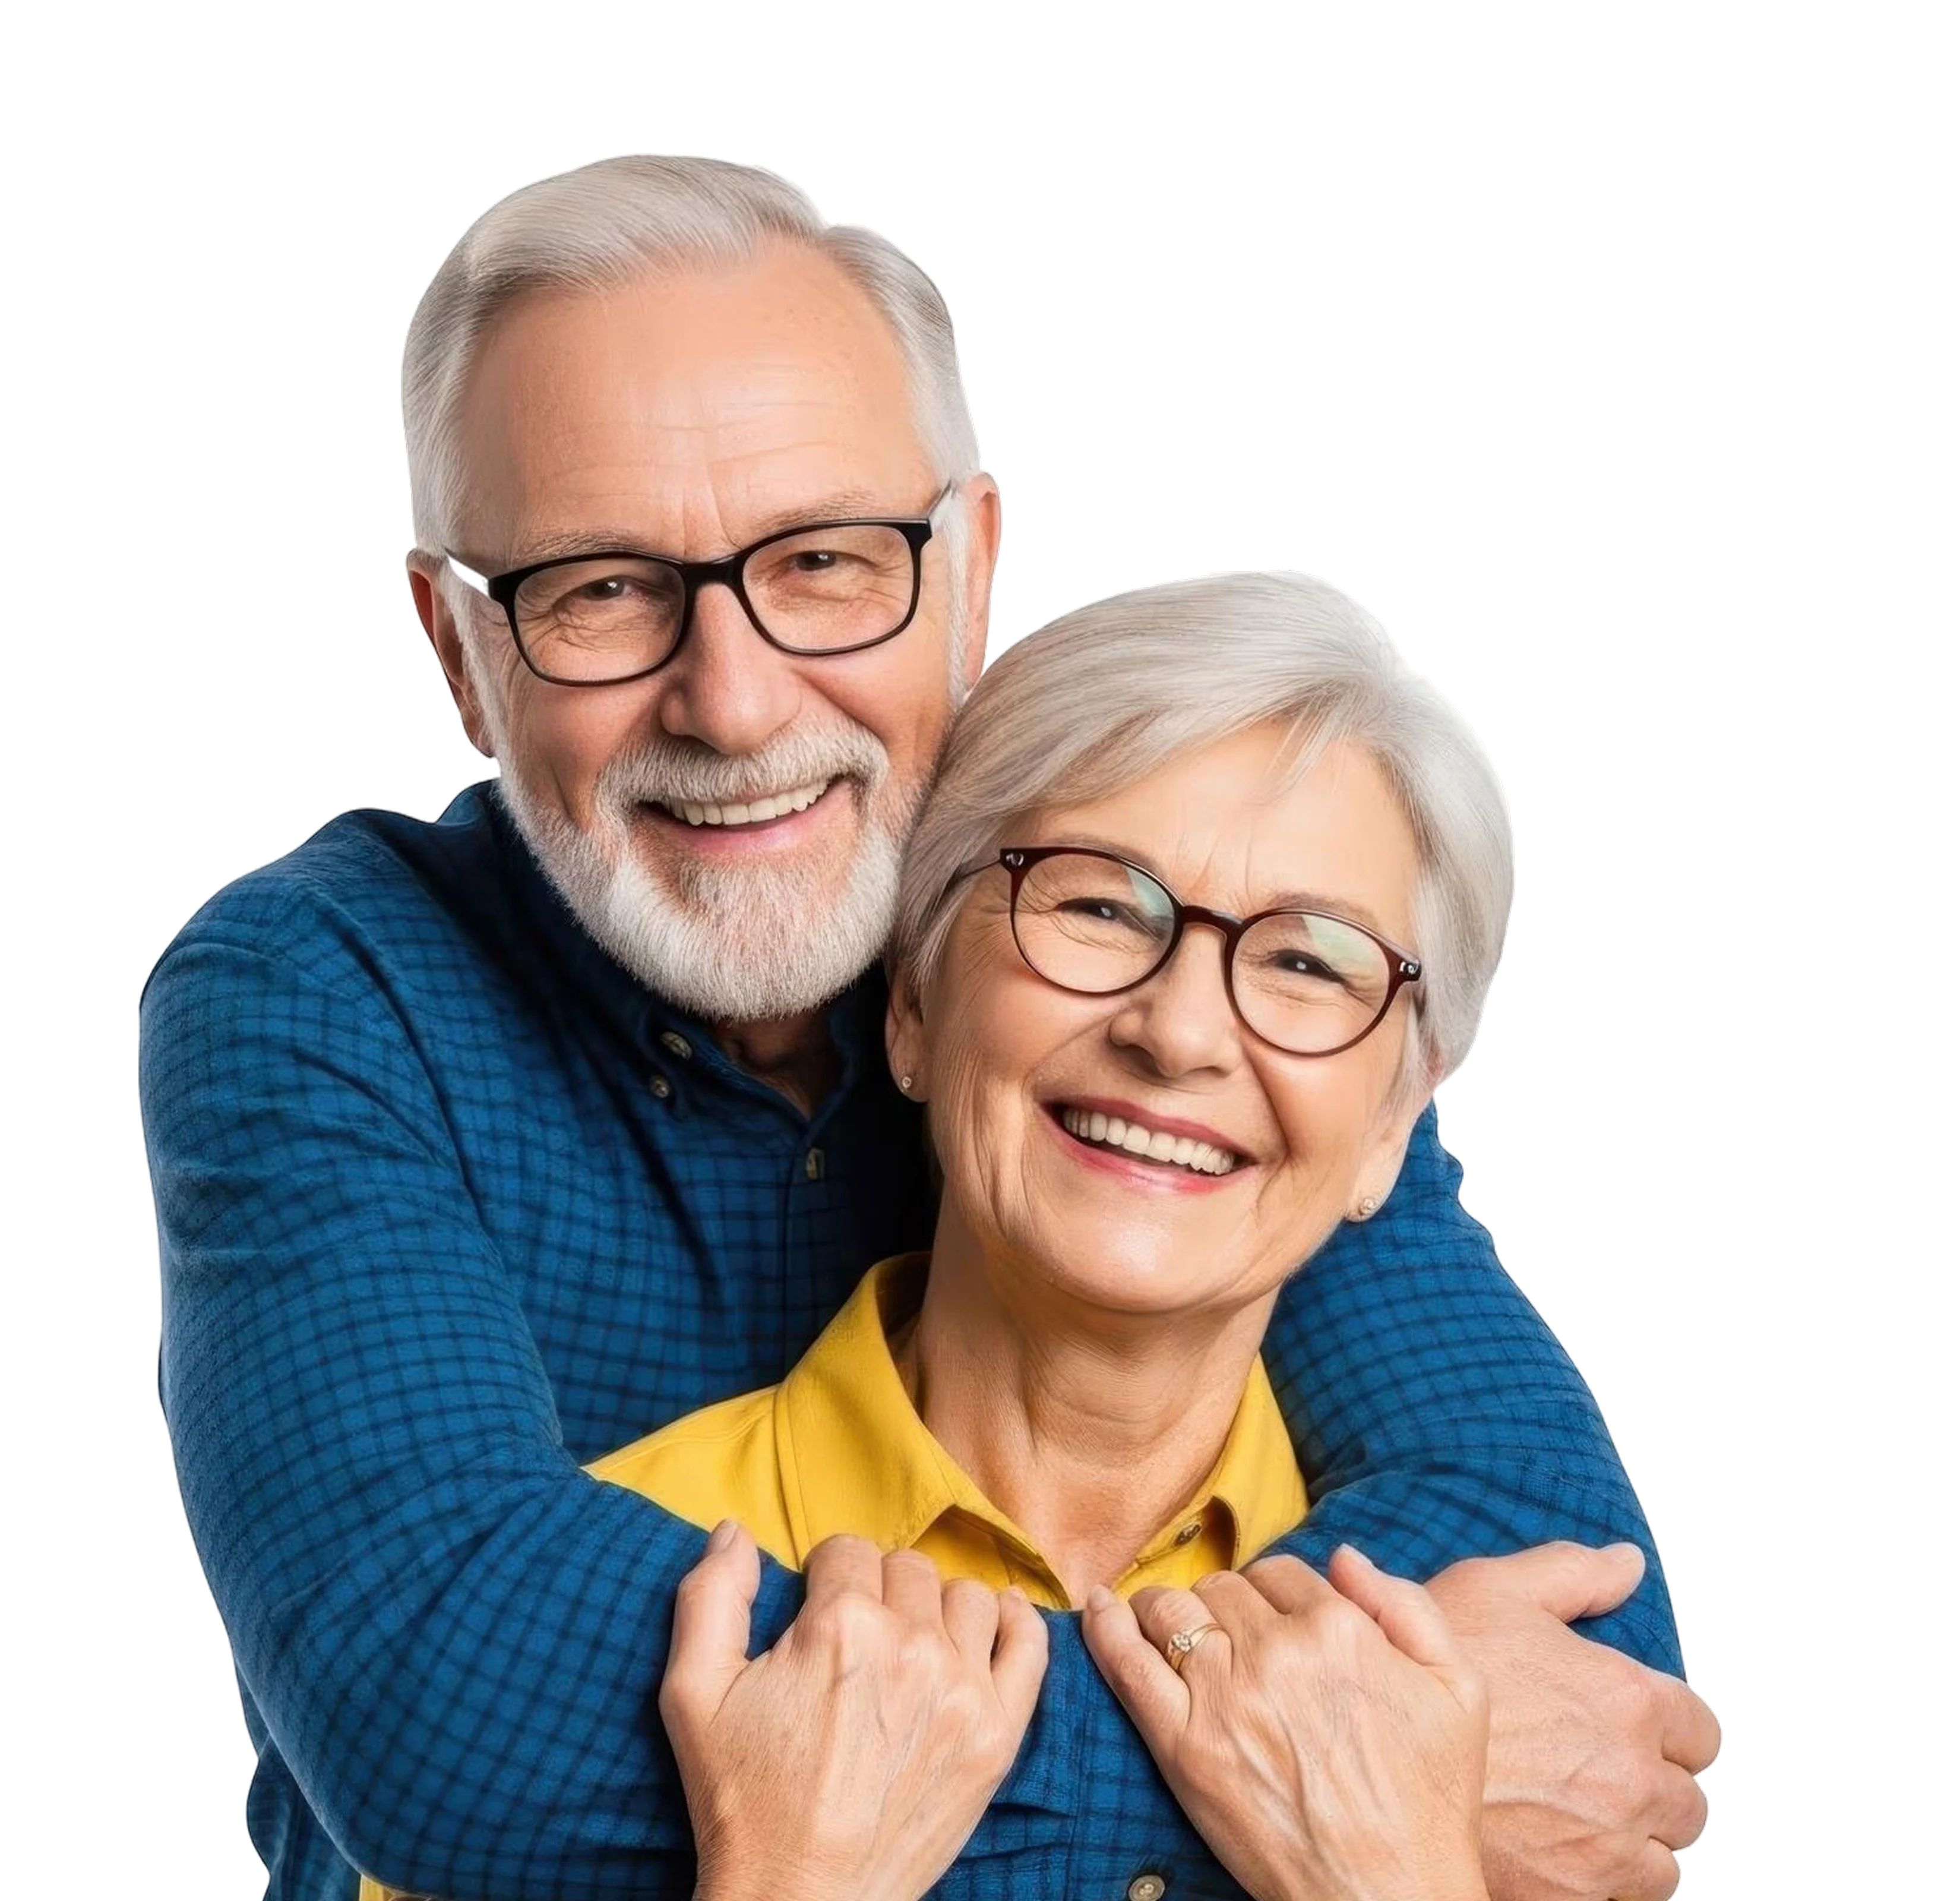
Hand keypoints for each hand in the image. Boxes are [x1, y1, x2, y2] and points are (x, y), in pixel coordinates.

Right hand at [657, 1522, 1047, 1900]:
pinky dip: (1015, 1623)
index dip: (826, 1579)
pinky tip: (992, 1624)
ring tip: (907, 1650)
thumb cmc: (743, 1801)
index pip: (847, 1550)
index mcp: (838, 1625)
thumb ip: (711, 1596)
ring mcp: (961, 1690)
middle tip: (854, 1644)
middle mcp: (909, 1646)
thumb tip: (735, 1529)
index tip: (815, 1617)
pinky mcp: (997, 1735)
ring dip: (936, 1610)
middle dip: (878, 1592)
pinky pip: (1029, 1644)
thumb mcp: (693, 1693)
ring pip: (965, 1595)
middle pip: (906, 1568)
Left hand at [1084, 1545, 1490, 1900]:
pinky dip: (1106, 1629)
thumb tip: (1343, 1554)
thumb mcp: (1459, 1689)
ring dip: (1165, 1609)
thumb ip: (1407, 1605)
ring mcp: (1224, 1698)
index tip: (1273, 1624)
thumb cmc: (1430, 1801)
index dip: (1274, 1596)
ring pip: (1172, 1611)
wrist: (1390, 1898)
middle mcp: (1277, 1652)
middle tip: (1228, 1640)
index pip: (1280, 1572)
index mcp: (1340, 1629)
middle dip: (1224, 1605)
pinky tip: (1097, 1609)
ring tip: (1163, 1624)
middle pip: (1223, 1588)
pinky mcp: (1184, 1746)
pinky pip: (1128, 1663)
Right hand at [1424, 1542, 1720, 1900]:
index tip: (1638, 1727)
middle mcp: (1630, 1780)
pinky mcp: (1569, 1899)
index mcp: (1627, 1700)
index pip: (1700, 1731)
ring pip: (1662, 1868)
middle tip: (1602, 1774)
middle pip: (1688, 1806)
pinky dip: (1599, 1885)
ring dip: (1636, 1845)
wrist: (1370, 1754)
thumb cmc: (1429, 1664)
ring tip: (1583, 1821)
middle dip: (1656, 1790)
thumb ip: (1573, 1574)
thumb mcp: (1494, 1590)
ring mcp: (1604, 1850)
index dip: (1672, 1727)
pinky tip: (1556, 1852)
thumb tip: (1629, 1562)